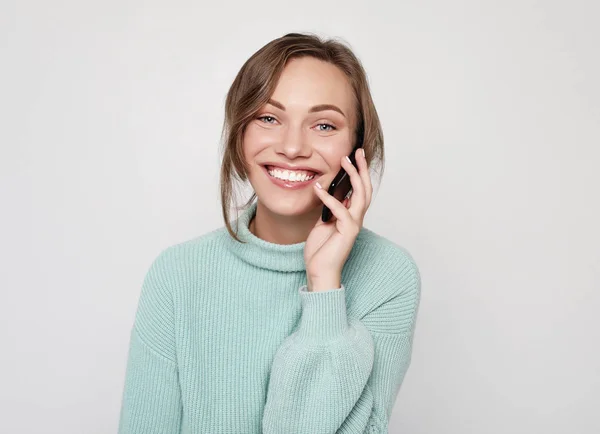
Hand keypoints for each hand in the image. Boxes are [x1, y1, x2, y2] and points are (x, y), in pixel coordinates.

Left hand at [304, 147, 372, 291]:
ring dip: (353, 176)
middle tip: (356, 152)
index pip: (360, 191)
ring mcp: (354, 225)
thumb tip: (329, 193)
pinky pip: (340, 210)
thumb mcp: (323, 223)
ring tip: (344, 161)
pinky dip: (329, 198)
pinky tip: (318, 188)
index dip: (359, 173)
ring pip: (360, 196)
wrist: (319, 271)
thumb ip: (328, 209)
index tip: (353, 157)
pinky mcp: (347, 232)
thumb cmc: (321, 251)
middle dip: (361, 169)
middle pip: (365, 189)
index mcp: (352, 216)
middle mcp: (356, 219)